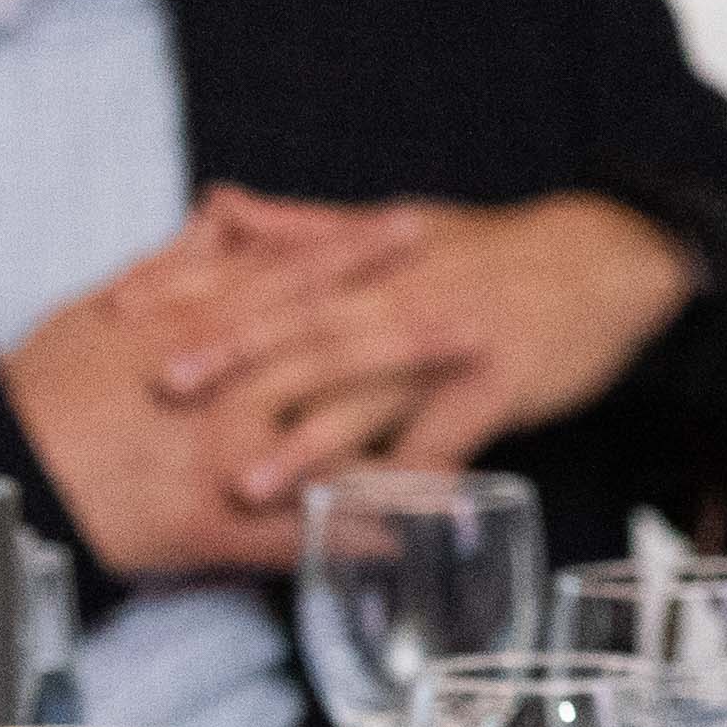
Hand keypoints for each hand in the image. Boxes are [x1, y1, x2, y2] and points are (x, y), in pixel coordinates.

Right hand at [0, 203, 428, 576]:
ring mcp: (222, 457)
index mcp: (190, 328)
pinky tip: (416, 530)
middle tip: (479, 301)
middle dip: (406, 324)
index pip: (288, 278)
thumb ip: (177, 261)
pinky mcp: (214, 526)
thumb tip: (226, 211)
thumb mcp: (102, 305)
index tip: (415, 228)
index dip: (355, 252)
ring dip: (405, 426)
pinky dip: (356, 531)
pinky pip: (299, 532)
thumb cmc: (44, 389)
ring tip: (467, 423)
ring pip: (327, 436)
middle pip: (327, 346)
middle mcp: (219, 387)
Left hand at [139, 187, 698, 494]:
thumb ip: (299, 229)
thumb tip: (217, 206)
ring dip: (309, 443)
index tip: (121, 309)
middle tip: (162, 393)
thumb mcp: (394, 228)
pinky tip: (379, 520)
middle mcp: (399, 293)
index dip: (191, 287)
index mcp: (364, 258)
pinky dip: (415, 480)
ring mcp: (450, 339)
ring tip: (251, 484)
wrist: (604, 259)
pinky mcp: (501, 381)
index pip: (262, 272)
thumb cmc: (490, 254)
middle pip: (304, 328)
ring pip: (369, 392)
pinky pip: (449, 440)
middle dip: (232, 360)